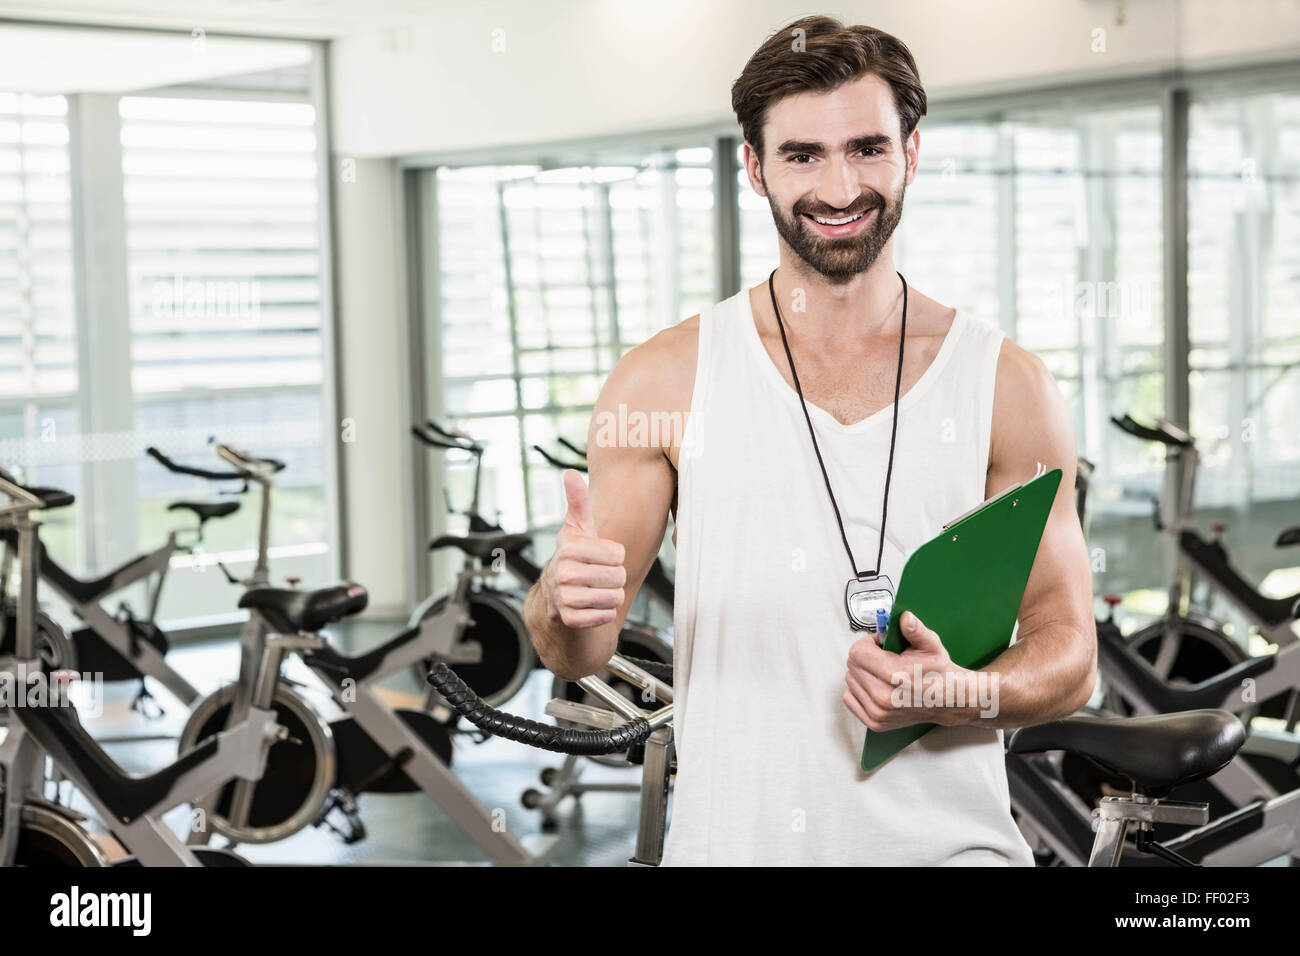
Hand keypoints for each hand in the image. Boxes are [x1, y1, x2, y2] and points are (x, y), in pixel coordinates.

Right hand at [543, 469, 626, 629]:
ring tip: (596, 591)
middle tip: (599, 576)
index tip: (602, 556)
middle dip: (615, 578)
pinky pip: (606, 616)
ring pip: (615, 597)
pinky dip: (604, 613)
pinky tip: (592, 606)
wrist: (555, 599)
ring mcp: (564, 598)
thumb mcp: (577, 529)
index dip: (616, 556)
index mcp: (568, 548)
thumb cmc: (574, 559)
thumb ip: (577, 502)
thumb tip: (570, 473)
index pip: (617, 554)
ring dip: (612, 596)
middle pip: (618, 576)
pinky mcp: (570, 620)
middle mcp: (562, 573)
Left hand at [842, 610, 977, 731]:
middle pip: (852, 666)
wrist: (948, 701)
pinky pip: (849, 698)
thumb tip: (905, 618)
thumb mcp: (931, 645)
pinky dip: (859, 690)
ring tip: (883, 672)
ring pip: (850, 681)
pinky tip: (877, 685)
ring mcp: (878, 712)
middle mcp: (883, 697)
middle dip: (865, 657)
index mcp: (894, 675)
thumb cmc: (938, 673)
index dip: (868, 643)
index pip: (857, 652)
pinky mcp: (874, 722)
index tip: (879, 644)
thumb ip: (915, 630)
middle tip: (883, 657)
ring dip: (862, 673)